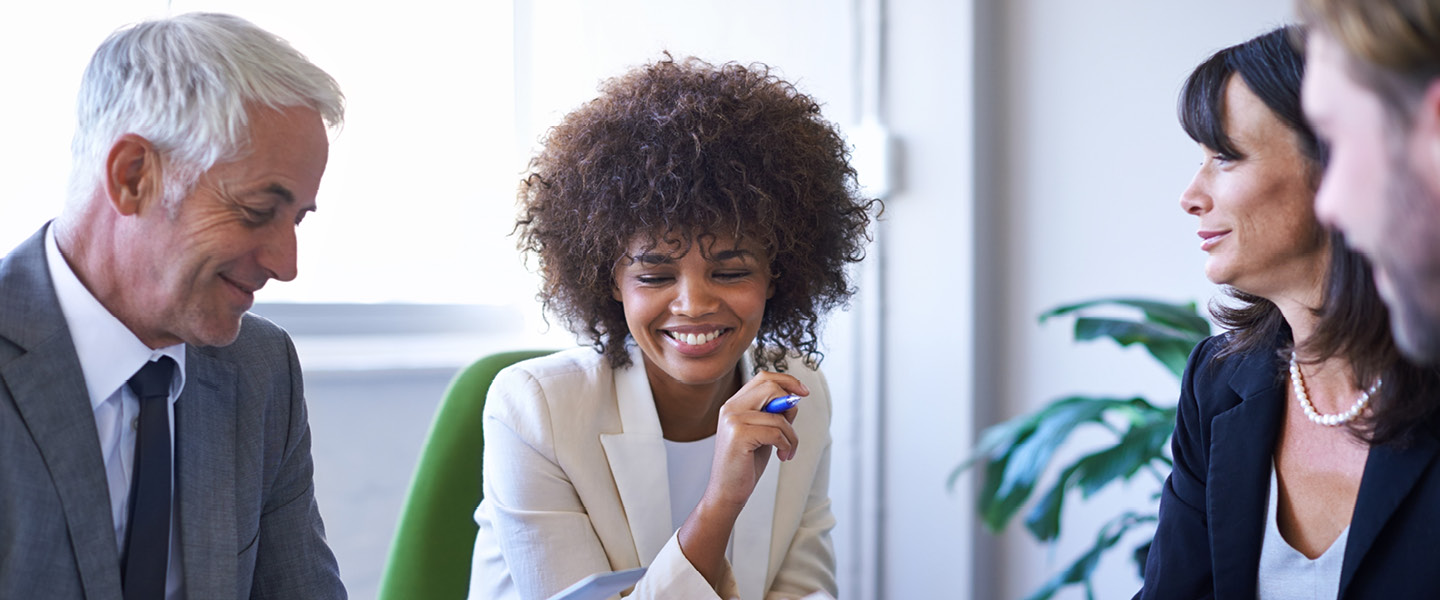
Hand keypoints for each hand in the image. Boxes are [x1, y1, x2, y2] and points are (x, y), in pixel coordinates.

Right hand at [679, 370, 809, 587]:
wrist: (726, 492)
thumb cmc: (745, 464)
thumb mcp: (763, 434)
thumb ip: (775, 414)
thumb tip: (795, 399)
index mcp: (734, 404)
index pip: (763, 378)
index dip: (786, 381)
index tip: (803, 392)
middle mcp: (730, 408)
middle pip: (770, 387)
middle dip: (790, 403)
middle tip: (794, 427)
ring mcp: (732, 420)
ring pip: (778, 415)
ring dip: (792, 436)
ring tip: (788, 451)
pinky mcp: (739, 435)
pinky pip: (777, 432)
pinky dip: (787, 445)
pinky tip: (782, 456)